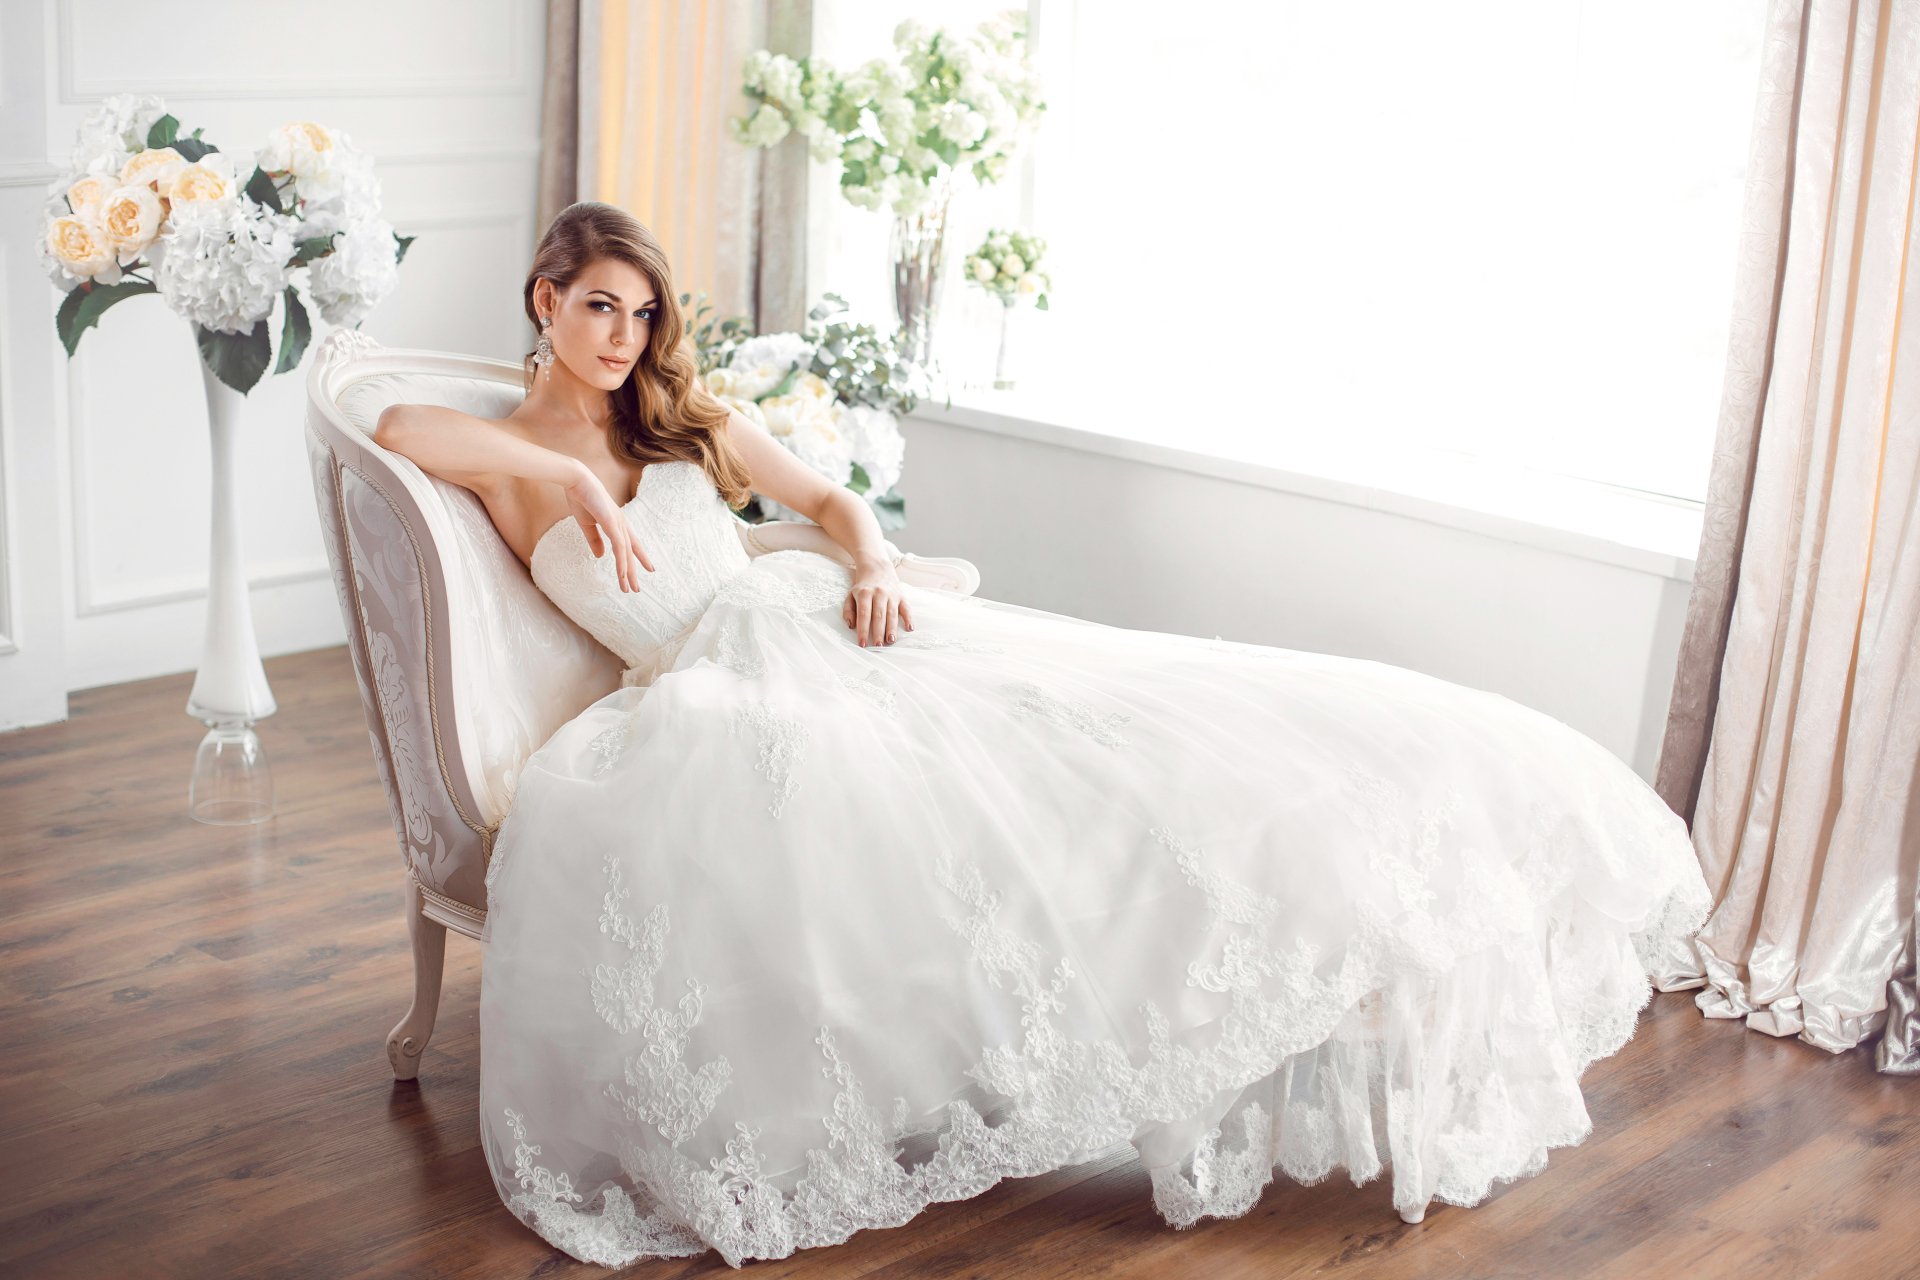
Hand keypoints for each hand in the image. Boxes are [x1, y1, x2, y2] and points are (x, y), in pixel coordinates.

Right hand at [562, 466, 653, 591]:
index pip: (632, 543)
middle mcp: (621, 523)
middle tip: (637, 589)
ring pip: (626, 553)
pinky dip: (621, 561)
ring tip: (629, 588)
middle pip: (631, 552)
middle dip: (634, 571)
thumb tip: (600, 556)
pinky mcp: (611, 522)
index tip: (649, 569)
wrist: (575, 480)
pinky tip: (622, 573)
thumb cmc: (581, 498)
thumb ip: (594, 540)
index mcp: (617, 522)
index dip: (640, 556)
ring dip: (627, 572)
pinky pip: (619, 546)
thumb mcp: (587, 524)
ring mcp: (618, 523)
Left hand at [843, 561, 912, 646]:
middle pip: (879, 615)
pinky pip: (906, 608)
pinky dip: (909, 618)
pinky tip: (910, 628)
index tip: (862, 643)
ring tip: (890, 641)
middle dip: (878, 631)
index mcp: (865, 593)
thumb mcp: (850, 594)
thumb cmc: (863, 586)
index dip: (863, 630)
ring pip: (892, 613)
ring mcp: (892, 594)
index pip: (864, 614)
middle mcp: (879, 593)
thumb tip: (851, 626)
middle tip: (878, 645)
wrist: (877, 567)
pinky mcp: (901, 596)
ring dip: (892, 628)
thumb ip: (848, 610)